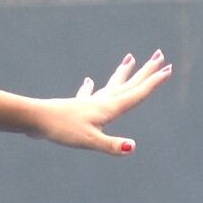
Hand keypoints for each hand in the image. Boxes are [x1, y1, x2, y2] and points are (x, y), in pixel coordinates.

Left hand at [30, 49, 169, 152]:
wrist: (34, 119)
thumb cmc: (61, 130)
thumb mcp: (89, 141)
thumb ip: (110, 145)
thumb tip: (131, 147)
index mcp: (109, 108)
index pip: (136, 93)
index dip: (153, 83)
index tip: (168, 68)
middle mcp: (101, 102)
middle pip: (128, 84)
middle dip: (145, 71)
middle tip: (159, 55)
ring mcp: (88, 103)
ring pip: (111, 85)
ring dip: (122, 73)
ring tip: (130, 58)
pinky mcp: (75, 107)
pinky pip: (87, 94)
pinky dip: (90, 88)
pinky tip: (88, 81)